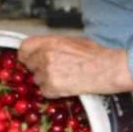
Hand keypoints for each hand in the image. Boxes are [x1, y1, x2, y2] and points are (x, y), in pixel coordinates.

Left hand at [18, 35, 132, 96]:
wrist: (107, 69)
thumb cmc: (96, 54)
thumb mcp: (73, 41)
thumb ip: (54, 44)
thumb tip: (43, 49)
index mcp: (51, 42)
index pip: (25, 47)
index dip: (26, 55)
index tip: (29, 59)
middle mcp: (45, 56)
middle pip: (29, 65)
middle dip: (38, 68)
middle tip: (52, 70)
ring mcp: (47, 72)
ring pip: (36, 79)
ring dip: (46, 80)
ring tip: (63, 78)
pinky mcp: (52, 87)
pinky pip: (44, 91)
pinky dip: (52, 91)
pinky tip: (65, 86)